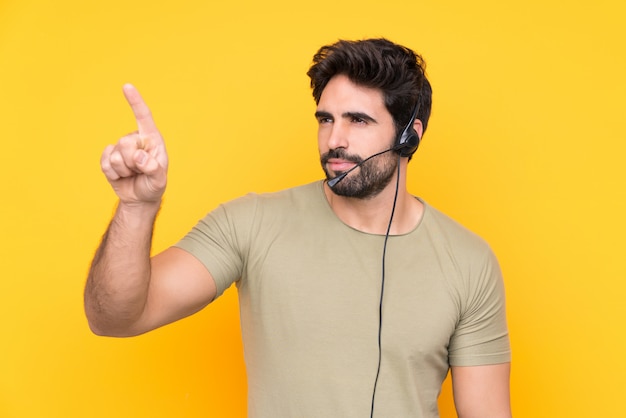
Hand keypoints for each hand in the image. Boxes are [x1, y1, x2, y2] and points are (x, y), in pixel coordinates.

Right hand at [101, 84, 167, 205]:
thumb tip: (139, 156)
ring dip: (124, 170)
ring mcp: (121, 148)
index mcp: (152, 140)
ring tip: (133, 175)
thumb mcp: (159, 180)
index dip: (135, 102)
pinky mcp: (109, 157)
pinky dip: (113, 174)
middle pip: (125, 143)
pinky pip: (105, 163)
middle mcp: (136, 140)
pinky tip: (121, 176)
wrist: (140, 198)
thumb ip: (153, 168)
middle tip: (139, 172)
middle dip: (132, 162)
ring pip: (115, 155)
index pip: (143, 117)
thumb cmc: (153, 185)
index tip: (127, 86)